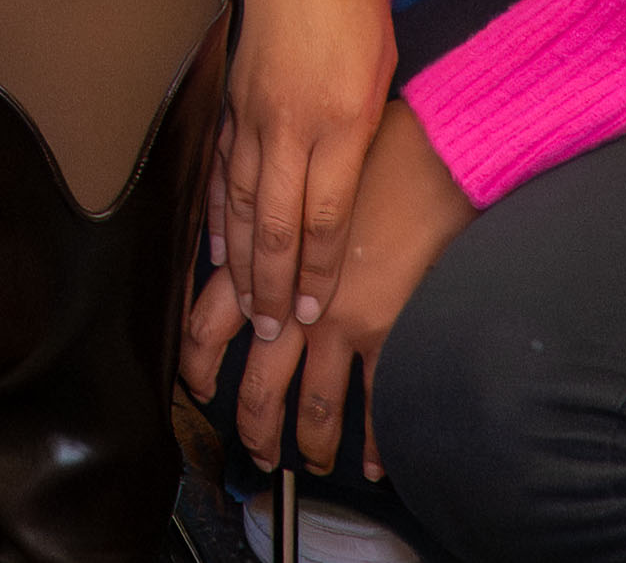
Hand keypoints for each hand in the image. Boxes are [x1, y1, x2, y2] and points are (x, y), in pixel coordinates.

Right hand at [184, 0, 398, 435]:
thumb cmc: (354, 6)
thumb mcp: (382, 73)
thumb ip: (364, 138)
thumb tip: (349, 192)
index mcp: (342, 119)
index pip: (325, 217)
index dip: (317, 273)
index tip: (312, 315)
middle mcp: (291, 124)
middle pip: (276, 223)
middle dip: (273, 285)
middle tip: (270, 331)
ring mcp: (250, 111)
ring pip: (238, 202)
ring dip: (241, 260)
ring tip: (242, 305)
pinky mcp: (228, 98)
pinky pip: (217, 167)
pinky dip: (214, 211)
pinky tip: (214, 245)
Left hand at [197, 106, 467, 478]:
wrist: (428, 161)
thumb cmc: (367, 163)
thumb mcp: (299, 190)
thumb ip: (272, 230)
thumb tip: (252, 253)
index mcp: (263, 263)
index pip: (206, 324)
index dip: (197, 365)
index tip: (199, 389)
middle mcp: (292, 301)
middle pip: (257, 385)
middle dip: (254, 427)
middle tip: (256, 450)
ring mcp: (338, 324)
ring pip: (313, 407)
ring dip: (311, 445)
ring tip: (313, 462)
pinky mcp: (384, 334)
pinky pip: (372, 405)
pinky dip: (374, 442)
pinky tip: (375, 463)